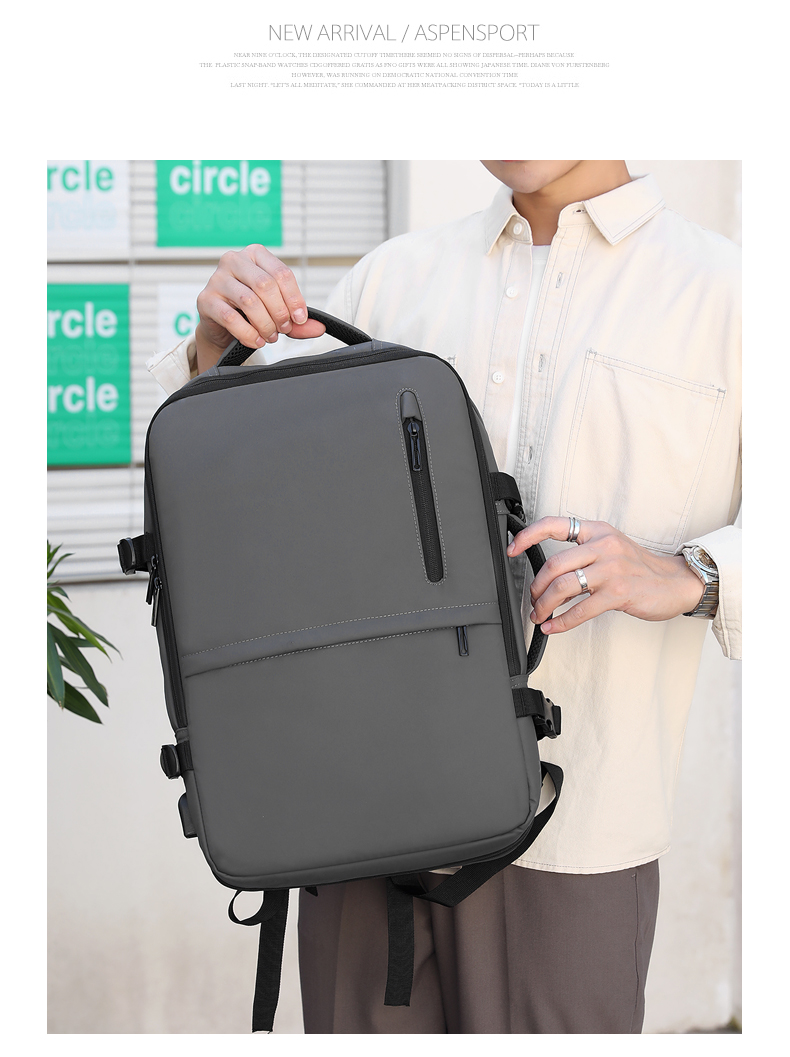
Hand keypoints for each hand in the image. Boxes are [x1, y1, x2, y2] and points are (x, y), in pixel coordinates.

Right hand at [194, 245, 326, 372]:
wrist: (221, 324)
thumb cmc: (250, 310)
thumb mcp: (278, 311)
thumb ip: (298, 319)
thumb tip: (319, 328)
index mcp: (256, 255)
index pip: (281, 273)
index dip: (294, 299)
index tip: (300, 318)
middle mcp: (235, 260)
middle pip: (266, 285)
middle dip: (279, 312)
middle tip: (284, 329)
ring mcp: (217, 278)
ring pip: (249, 300)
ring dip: (265, 323)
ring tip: (271, 336)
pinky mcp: (205, 299)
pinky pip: (230, 317)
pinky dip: (248, 333)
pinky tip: (256, 340)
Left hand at [507, 516, 704, 634]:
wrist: (676, 582)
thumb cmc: (640, 569)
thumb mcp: (610, 551)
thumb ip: (581, 559)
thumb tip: (549, 580)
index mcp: (597, 531)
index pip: (555, 525)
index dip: (528, 536)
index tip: (512, 549)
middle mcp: (603, 545)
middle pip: (554, 565)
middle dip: (536, 587)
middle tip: (533, 601)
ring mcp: (612, 568)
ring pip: (563, 587)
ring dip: (544, 605)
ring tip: (540, 615)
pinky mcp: (619, 592)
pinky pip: (581, 609)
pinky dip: (561, 621)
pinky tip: (553, 627)